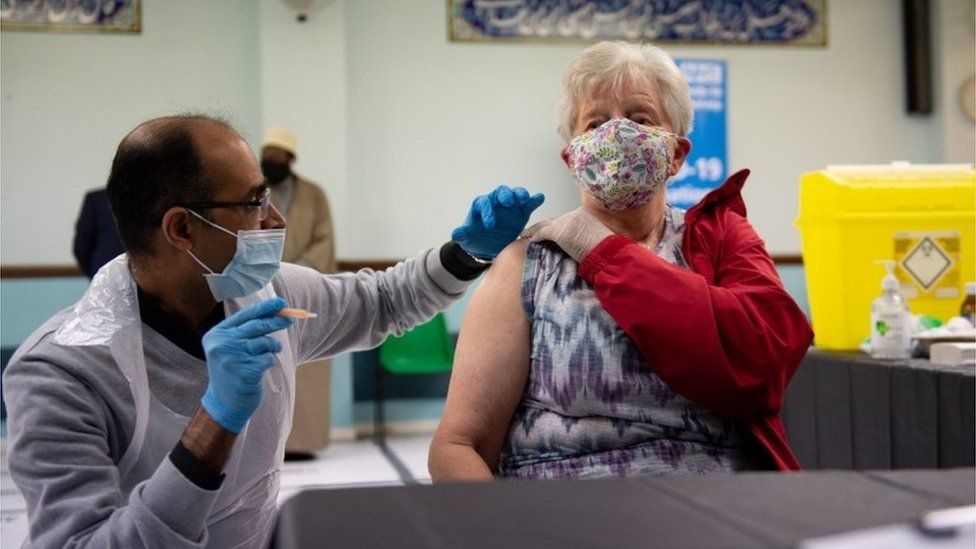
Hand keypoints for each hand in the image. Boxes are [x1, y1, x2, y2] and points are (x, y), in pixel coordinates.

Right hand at [200, 297, 292, 432]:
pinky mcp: (245, 371)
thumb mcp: (232, 347)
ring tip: (271, 351)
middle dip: (276, 321)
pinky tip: (260, 368)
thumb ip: (247, 331)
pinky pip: (267, 358)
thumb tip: (277, 312)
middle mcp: (222, 344)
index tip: (281, 302)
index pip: (244, 315)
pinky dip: (269, 361)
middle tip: (290, 319)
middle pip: (257, 326)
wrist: (225, 402)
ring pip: (265, 342)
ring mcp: (233, 357)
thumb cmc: (233, 370)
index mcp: (216, 334)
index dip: (265, 307)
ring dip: (273, 346)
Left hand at [452, 185, 544, 258]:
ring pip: (516, 194)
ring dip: (520, 195)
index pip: (484, 203)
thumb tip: (456, 234)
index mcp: (482, 205)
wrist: (488, 245)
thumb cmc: (476, 238)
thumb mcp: (467, 238)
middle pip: (501, 192)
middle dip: (505, 195)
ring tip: (525, 200)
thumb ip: (462, 234)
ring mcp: (510, 207)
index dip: (487, 212)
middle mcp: (497, 202)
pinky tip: (539, 198)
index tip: (490, 226)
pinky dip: (534, 200)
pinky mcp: (521, 212)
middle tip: (509, 203)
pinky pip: (529, 204)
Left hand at [520, 208, 612, 262]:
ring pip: (545, 225)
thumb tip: (578, 244)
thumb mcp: (595, 239)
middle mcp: (575, 215)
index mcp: (585, 216)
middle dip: (543, 227)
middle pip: (554, 221)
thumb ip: (584, 236)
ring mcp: (566, 222)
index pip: (565, 220)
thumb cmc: (605, 251)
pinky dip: (535, 236)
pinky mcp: (559, 231)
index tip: (548, 232)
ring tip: (525, 235)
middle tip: (532, 232)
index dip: (556, 226)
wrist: (607, 253)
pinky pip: (543, 233)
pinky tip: (529, 239)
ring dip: (534, 231)